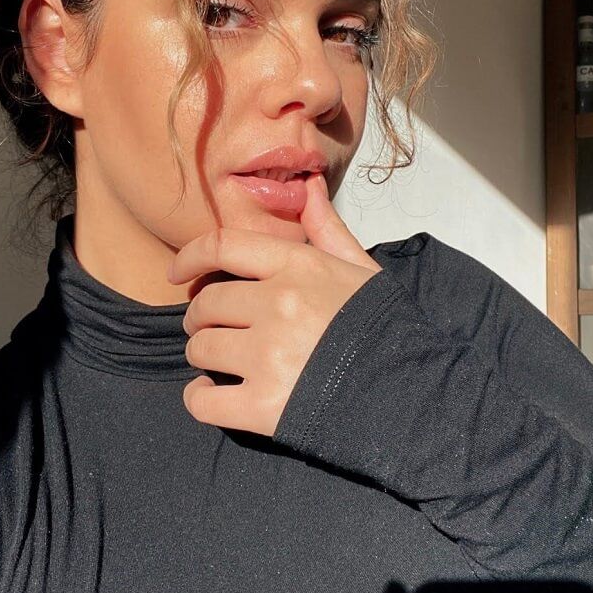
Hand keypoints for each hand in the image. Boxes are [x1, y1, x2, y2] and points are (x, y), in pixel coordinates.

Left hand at [168, 172, 383, 436]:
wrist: (418, 394)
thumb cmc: (386, 327)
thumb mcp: (361, 269)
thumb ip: (327, 229)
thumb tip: (309, 186)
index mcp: (298, 267)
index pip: (223, 246)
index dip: (189, 257)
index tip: (174, 272)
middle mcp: (277, 304)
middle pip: (205, 304)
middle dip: (200, 318)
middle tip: (211, 329)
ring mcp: (268, 355)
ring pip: (200, 350)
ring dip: (203, 357)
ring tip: (221, 364)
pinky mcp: (264, 406)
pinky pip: (202, 401)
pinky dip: (200, 399)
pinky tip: (214, 395)